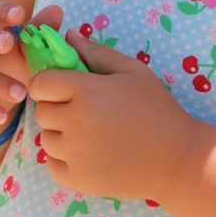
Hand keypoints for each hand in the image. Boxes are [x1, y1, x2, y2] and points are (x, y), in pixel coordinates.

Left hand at [27, 29, 196, 201]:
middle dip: (56, 107)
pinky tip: (87, 153)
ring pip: (45, 138)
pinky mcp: (76, 180)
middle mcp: (75, 122)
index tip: (63, 87)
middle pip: (42, 111)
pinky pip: (51, 164)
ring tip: (88, 133)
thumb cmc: (156, 108)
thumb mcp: (132, 70)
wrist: (175, 158)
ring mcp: (74, 154)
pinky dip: (63, 159)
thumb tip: (68, 36)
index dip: (48, 82)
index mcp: (86, 92)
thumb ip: (96, 52)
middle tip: (82, 110)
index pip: (40, 83)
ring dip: (60, 133)